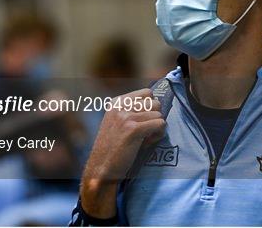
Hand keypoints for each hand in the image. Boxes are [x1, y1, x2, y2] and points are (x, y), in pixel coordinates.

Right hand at [80, 88, 165, 217]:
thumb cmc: (113, 148)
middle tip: (147, 131)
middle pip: (155, 102)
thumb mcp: (117, 122)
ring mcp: (126, 117)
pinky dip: (158, 135)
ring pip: (159, 113)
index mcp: (116, 102)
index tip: (144, 120)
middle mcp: (120, 106)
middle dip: (155, 116)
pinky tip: (148, 143)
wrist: (101, 169)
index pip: (147, 92)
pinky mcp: (133, 129)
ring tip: (147, 138)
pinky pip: (160, 124)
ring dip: (157, 127)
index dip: (151, 107)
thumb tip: (158, 102)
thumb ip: (132, 110)